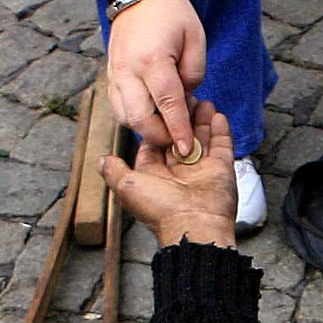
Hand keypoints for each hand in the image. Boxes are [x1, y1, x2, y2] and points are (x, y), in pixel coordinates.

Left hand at [103, 103, 239, 249]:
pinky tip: (217, 114)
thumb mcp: (128, 187)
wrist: (194, 225)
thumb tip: (101, 160)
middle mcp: (179, 170)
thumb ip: (114, 171)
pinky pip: (221, 145)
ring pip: (201, 138)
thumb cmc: (160, 209)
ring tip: (201, 100)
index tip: (159, 105)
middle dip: (182, 117)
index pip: (156, 143)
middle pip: (179, 137)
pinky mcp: (221, 168)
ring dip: (201, 119)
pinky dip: (219, 130)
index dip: (158, 125)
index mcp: (157, 174)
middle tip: (184, 96)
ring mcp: (201, 169)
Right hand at [107, 0, 208, 157]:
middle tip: (178, 138)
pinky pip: (119, 107)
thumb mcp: (196, 39)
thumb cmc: (172, 14)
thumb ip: (193, 74)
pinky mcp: (110, 76)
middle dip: (159, 136)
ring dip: (146, 128)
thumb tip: (184, 101)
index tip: (188, 149)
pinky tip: (152, 114)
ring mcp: (115, 74)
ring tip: (167, 124)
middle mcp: (128, 70)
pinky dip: (135, 117)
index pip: (167, 103)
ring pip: (124, 117)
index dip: (178, 130)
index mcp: (152, 60)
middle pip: (138, 118)